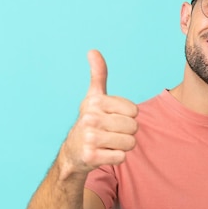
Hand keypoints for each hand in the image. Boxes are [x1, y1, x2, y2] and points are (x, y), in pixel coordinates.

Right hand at [60, 49, 138, 174]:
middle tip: (111, 133)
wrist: (73, 152)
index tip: (113, 118)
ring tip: (108, 143)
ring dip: (123, 146)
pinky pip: (121, 157)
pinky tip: (104, 153)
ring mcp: (89, 138)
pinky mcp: (91, 157)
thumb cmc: (90, 122)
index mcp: (95, 102)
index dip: (128, 117)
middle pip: (133, 127)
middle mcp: (90, 118)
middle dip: (127, 133)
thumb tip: (93, 51)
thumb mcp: (93, 97)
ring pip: (129, 143)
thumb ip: (98, 75)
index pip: (134, 111)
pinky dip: (116, 157)